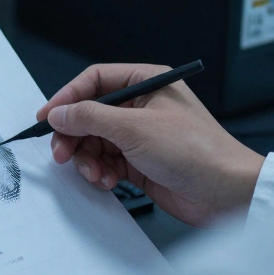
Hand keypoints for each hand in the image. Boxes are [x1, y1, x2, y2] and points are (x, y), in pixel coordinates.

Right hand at [39, 63, 264, 227]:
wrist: (226, 194)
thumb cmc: (197, 152)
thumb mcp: (135, 129)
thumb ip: (90, 118)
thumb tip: (59, 113)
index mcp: (148, 82)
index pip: (95, 80)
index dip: (68, 97)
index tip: (47, 117)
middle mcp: (143, 106)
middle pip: (90, 113)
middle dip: (74, 135)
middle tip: (62, 152)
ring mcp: (141, 135)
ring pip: (95, 141)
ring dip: (88, 158)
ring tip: (95, 173)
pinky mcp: (140, 162)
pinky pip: (107, 162)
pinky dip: (101, 172)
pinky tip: (108, 181)